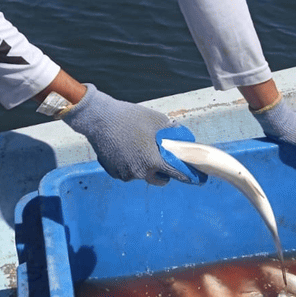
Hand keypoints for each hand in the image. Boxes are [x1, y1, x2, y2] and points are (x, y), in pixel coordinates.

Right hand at [63, 84, 185, 183]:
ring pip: (142, 175)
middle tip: (162, 160)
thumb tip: (182, 135)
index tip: (196, 179)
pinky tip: (126, 150)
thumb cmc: (130, 118)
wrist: (99, 119)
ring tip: (138, 148)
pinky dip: (130, 165)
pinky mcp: (114, 172)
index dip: (188, 176)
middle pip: (159, 179)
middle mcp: (140, 172)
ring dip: (145, 167)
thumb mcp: (156, 120)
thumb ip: (172, 131)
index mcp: (154, 161)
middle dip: (164, 173)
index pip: (177, 175)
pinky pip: (127, 172)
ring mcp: (126, 174)